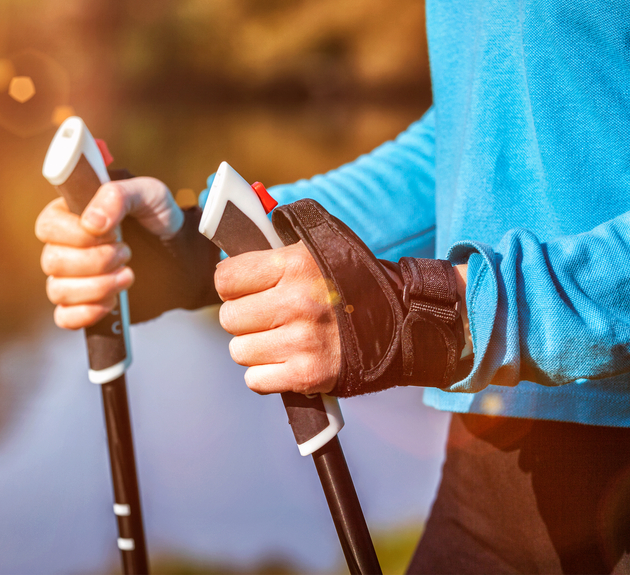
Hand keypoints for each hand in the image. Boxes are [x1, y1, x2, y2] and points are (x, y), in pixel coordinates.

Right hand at [35, 177, 182, 328]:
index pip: (47, 226)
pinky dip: (86, 313)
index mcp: (71, 213)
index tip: (113, 232)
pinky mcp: (83, 304)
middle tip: (127, 253)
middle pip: (52, 261)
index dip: (77, 234)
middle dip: (95, 261)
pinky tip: (112, 302)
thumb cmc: (159, 216)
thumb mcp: (148, 193)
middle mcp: (64, 246)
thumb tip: (90, 222)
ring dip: (97, 286)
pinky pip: (64, 317)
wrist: (181, 252)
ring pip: (57, 291)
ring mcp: (71, 278)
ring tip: (128, 276)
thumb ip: (118, 196)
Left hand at [215, 241, 473, 394]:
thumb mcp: (321, 248)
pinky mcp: (308, 375)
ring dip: (255, 348)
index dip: (232, 285)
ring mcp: (302, 341)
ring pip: (240, 351)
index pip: (225, 278)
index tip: (244, 290)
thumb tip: (228, 254)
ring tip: (281, 339)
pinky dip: (267, 375)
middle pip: (229, 317)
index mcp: (295, 264)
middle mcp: (296, 301)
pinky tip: (287, 361)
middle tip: (268, 316)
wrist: (403, 321)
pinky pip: (256, 380)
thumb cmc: (356, 283)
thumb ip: (275, 248)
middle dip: (245, 318)